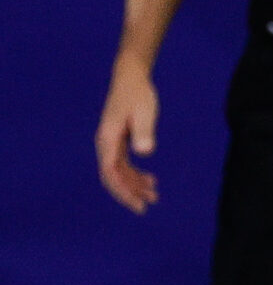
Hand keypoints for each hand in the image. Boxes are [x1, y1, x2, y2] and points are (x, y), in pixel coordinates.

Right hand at [97, 57, 161, 212]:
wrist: (130, 78)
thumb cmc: (138, 94)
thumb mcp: (145, 112)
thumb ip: (144, 132)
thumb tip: (145, 151)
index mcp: (107, 140)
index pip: (111, 173)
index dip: (123, 191)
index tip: (138, 204)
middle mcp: (105, 144)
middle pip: (113, 177)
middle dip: (128, 193)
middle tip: (146, 207)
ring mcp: (111, 143)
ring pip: (119, 172)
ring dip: (134, 185)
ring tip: (154, 196)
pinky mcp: (118, 141)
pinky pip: (123, 164)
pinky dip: (135, 174)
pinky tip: (150, 180)